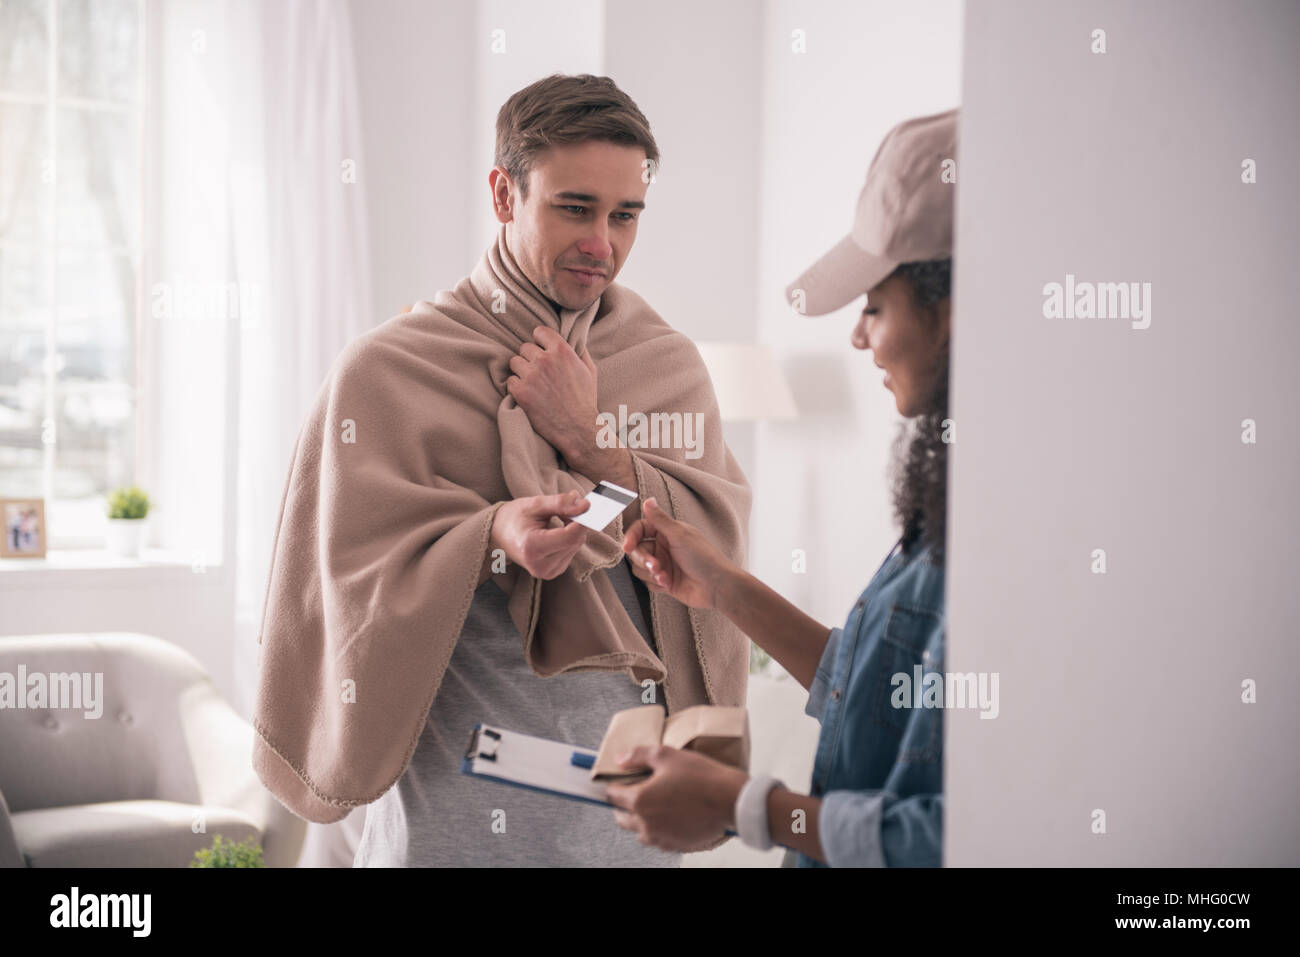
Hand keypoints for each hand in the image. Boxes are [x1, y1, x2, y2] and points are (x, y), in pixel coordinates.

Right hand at [490, 491, 590, 579]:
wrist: (498, 535)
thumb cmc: (514, 517)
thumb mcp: (535, 504)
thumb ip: (561, 503)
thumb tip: (585, 505)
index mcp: (532, 547)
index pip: (571, 536)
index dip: (581, 519)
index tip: (584, 505)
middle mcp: (540, 565)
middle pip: (575, 541)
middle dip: (577, 522)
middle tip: (565, 508)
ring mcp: (547, 572)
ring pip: (576, 546)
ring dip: (573, 531)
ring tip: (556, 521)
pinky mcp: (552, 572)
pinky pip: (571, 552)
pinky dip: (569, 539)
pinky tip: (556, 533)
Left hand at [505, 326, 598, 462]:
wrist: (578, 429)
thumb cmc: (586, 400)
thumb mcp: (590, 371)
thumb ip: (580, 351)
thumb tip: (574, 339)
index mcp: (562, 351)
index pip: (539, 332)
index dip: (540, 341)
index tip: (541, 351)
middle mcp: (545, 360)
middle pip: (525, 347)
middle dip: (530, 358)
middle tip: (538, 373)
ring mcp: (531, 375)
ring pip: (514, 362)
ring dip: (521, 372)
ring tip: (532, 384)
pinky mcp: (521, 392)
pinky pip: (510, 381)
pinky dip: (516, 388)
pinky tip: (528, 395)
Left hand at [606, 745, 746, 851]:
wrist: (730, 800)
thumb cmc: (701, 777)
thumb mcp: (666, 755)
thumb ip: (638, 756)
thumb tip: (620, 760)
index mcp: (639, 800)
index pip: (612, 795)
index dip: (614, 785)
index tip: (619, 780)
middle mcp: (645, 824)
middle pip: (621, 817)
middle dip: (623, 804)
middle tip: (636, 791)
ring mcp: (660, 838)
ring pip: (639, 831)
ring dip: (641, 818)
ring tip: (658, 802)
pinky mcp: (675, 846)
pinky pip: (658, 839)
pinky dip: (659, 828)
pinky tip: (672, 814)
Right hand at [622, 498, 732, 609]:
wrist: (717, 587)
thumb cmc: (704, 558)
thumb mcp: (680, 535)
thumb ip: (660, 519)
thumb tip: (648, 500)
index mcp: (667, 532)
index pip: (640, 529)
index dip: (631, 537)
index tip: (627, 546)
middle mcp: (663, 546)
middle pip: (636, 551)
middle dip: (643, 560)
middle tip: (655, 565)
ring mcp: (663, 564)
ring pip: (639, 568)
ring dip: (650, 573)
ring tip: (665, 576)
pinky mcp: (664, 581)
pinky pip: (647, 582)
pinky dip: (656, 584)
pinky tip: (669, 584)